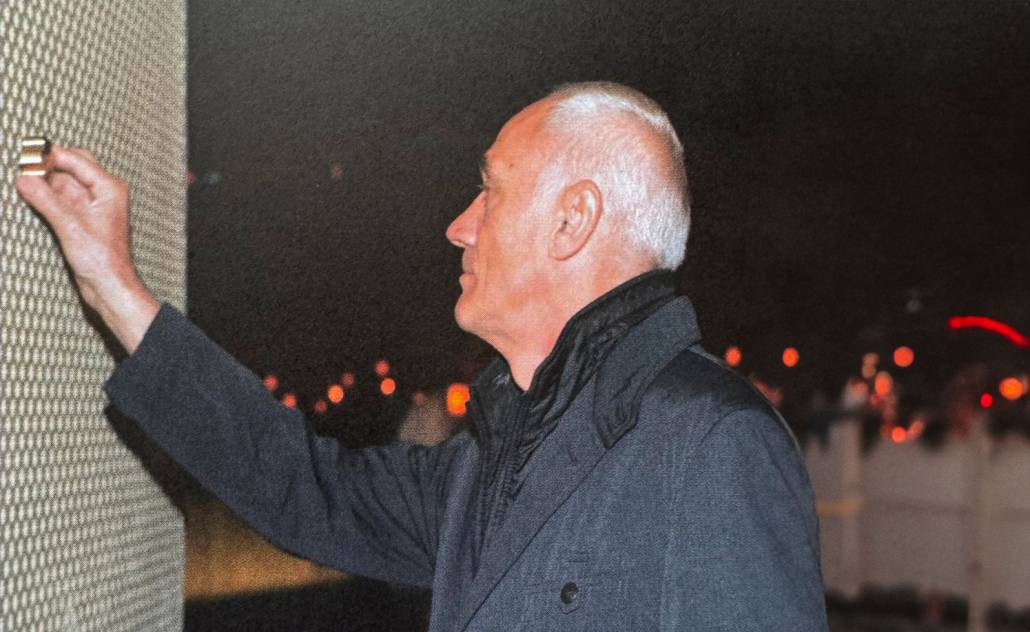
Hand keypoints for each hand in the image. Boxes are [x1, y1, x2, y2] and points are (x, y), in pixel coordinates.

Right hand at [15, 146, 159, 352]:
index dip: (49, 155)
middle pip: (71, 166)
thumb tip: (24, 179)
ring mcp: (93, 205)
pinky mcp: (83, 217)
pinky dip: (47, 195)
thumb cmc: (102, 260)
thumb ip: (45, 199)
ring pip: (64, 182)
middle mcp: (103, 193)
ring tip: (23, 182)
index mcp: (109, 188)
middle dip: (47, 165)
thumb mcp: (69, 225)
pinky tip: (31, 195)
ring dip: (44, 181)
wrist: (109, 285)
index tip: (25, 157)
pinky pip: (62, 198)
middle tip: (23, 169)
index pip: (75, 159)